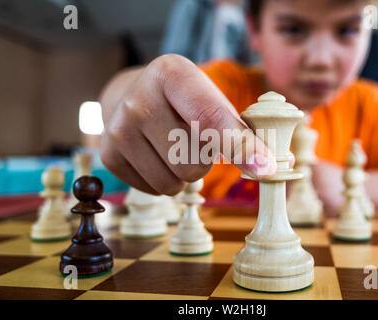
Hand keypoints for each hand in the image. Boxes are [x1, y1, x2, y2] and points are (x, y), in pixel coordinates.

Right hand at [99, 54, 275, 195]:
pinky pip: (155, 190)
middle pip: (193, 160)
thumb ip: (241, 131)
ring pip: (174, 182)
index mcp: (172, 74)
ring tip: (177, 149)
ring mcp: (118, 129)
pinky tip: (159, 157)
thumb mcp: (213, 101)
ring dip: (186, 174)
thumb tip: (268, 167)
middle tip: (197, 143)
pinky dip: (166, 181)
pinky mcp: (108, 156)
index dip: (241, 147)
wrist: (136, 98)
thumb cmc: (186, 103)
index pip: (211, 119)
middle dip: (206, 160)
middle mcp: (139, 99)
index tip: (264, 168)